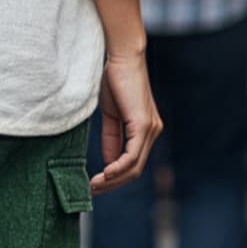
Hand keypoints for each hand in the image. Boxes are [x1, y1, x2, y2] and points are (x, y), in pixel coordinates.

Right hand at [91, 46, 159, 194]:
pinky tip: (105, 173)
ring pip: (134, 166)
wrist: (122, 57)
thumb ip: (112, 138)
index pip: (134, 162)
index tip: (96, 184)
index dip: (116, 177)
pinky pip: (131, 155)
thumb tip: (109, 163)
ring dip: (113, 179)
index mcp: (146, 129)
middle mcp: (153, 131)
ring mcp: (150, 129)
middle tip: (93, 190)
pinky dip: (117, 167)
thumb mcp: (111, 115)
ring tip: (95, 185)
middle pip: (135, 169)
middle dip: (114, 183)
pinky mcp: (143, 124)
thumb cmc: (115, 80)